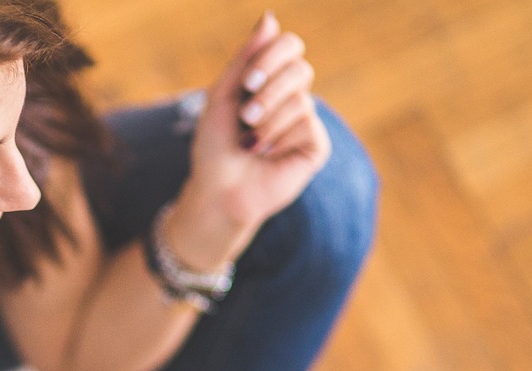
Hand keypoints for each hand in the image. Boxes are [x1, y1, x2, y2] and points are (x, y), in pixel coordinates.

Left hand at [172, 12, 330, 268]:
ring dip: (267, 120)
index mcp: (270, 80)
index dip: (272, 55)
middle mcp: (292, 97)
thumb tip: (270, 17)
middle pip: (299, 67)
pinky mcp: (316, 146)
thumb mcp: (223, 96)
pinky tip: (267, 155)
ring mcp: (306, 122)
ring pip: (300, 98)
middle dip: (268, 89)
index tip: (248, 80)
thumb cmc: (216, 147)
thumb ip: (246, 58)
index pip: (289, 46)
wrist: (218, 191)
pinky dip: (279, 138)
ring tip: (249, 142)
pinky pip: (307, 124)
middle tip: (245, 114)